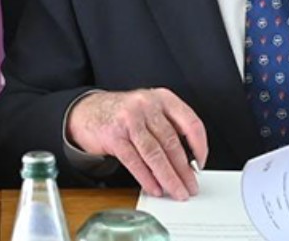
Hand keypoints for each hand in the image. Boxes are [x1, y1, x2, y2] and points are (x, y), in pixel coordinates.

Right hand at [65, 89, 205, 199]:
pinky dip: (147, 178)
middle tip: (191, 186)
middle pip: (171, 142)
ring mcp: (129, 119)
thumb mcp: (150, 110)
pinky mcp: (114, 135)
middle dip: (184, 170)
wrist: (87, 112)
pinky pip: (134, 161)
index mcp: (162, 98)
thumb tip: (188, 162)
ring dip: (168, 177)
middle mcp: (147, 105)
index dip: (200, 146)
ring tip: (176, 191)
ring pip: (155, 153)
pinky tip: (155, 187)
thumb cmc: (123, 114)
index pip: (190, 122)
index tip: (201, 163)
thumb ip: (169, 127)